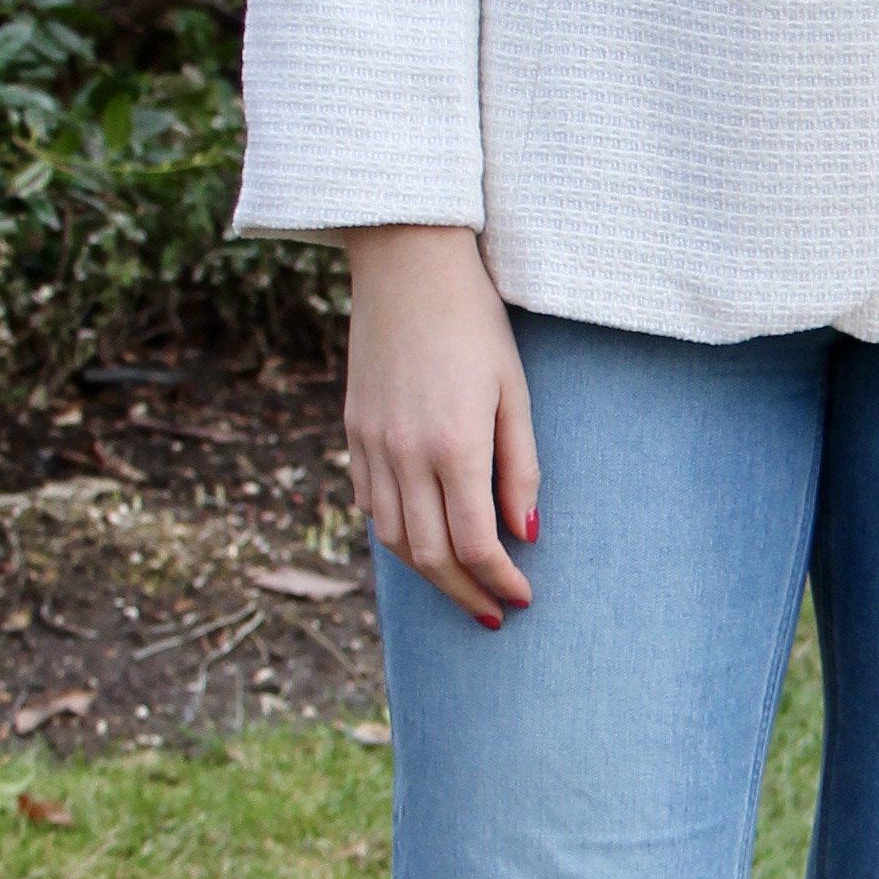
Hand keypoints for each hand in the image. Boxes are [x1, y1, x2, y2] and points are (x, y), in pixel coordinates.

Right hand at [343, 228, 538, 627]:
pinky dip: (396, 532)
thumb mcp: (514, 392)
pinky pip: (369, 503)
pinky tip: (422, 535)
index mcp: (454, 445)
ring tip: (461, 583)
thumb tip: (526, 535)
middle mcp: (404, 453)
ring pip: (392, 538)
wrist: (408, 266)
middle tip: (492, 612)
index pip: (474, 543)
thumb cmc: (476, 324)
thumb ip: (520, 468)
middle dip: (464, 593)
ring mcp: (371, 444)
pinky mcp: (352, 430)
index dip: (499, 581)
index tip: (521, 597)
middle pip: (429, 556)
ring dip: (428, 572)